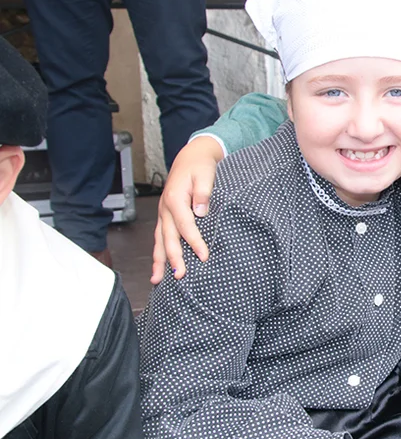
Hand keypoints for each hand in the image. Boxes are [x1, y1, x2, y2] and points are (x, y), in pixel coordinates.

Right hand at [150, 136, 222, 283]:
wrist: (191, 158)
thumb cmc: (200, 166)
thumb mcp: (205, 174)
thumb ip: (203, 192)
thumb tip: (200, 211)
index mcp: (175, 199)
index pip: (185, 225)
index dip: (194, 241)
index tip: (204, 256)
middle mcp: (165, 208)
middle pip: (169, 237)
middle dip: (174, 258)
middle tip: (180, 275)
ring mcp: (163, 214)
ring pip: (159, 240)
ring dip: (159, 260)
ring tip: (157, 280)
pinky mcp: (165, 217)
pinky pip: (160, 238)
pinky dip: (158, 253)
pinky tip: (158, 268)